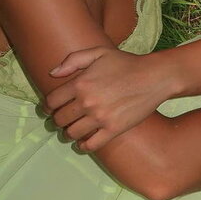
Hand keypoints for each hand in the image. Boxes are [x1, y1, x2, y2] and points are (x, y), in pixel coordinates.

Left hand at [41, 47, 171, 152]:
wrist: (153, 77)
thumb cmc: (125, 63)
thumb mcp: (98, 53)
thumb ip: (73, 60)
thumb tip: (52, 73)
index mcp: (80, 83)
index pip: (52, 101)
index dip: (47, 106)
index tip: (49, 109)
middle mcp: (87, 102)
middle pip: (60, 119)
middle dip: (57, 120)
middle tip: (60, 120)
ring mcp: (100, 117)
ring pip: (72, 133)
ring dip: (68, 133)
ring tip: (71, 131)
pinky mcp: (113, 129)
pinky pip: (91, 145)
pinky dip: (83, 146)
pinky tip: (83, 143)